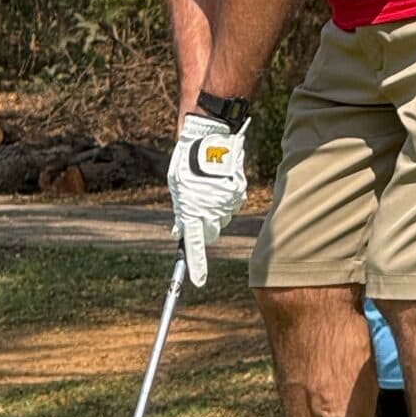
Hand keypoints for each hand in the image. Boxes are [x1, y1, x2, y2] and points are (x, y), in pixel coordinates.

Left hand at [167, 113, 247, 288]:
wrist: (208, 135)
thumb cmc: (187, 159)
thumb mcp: (177, 185)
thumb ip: (180, 211)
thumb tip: (179, 232)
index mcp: (191, 210)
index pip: (195, 245)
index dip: (196, 264)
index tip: (198, 281)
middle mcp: (211, 210)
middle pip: (211, 232)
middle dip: (205, 225)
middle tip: (198, 204)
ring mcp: (227, 202)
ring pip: (222, 216)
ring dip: (215, 206)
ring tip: (207, 182)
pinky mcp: (238, 192)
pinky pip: (231, 203)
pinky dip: (225, 195)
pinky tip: (219, 178)